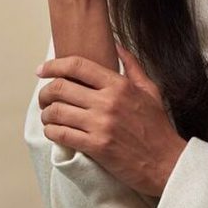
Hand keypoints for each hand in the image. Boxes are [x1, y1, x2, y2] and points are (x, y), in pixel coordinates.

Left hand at [37, 44, 187, 196]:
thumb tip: (117, 46)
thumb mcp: (150, 89)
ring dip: (46, 113)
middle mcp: (108, 102)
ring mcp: (101, 125)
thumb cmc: (157, 126)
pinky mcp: (96, 146)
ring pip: (56, 112)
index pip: (78, 66)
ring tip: (48, 116)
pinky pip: (61, 135)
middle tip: (44, 98)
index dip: (54, 65)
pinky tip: (54, 130)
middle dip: (45, 92)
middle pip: (61, 88)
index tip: (42, 70)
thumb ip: (132, 66)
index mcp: (119, 85)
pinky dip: (51, 131)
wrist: (166, 161)